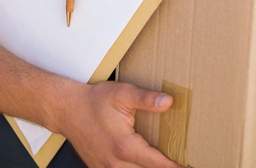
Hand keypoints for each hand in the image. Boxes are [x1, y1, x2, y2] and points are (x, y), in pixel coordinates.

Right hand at [60, 80, 180, 167]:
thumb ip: (147, 99)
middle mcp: (116, 164)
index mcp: (125, 147)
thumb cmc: (94, 101)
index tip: (188, 165)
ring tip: (163, 162)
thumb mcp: (123, 94)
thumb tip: (169, 102)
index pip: (157, 164)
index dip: (175, 167)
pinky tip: (142, 162)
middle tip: (178, 161)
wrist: (68, 110)